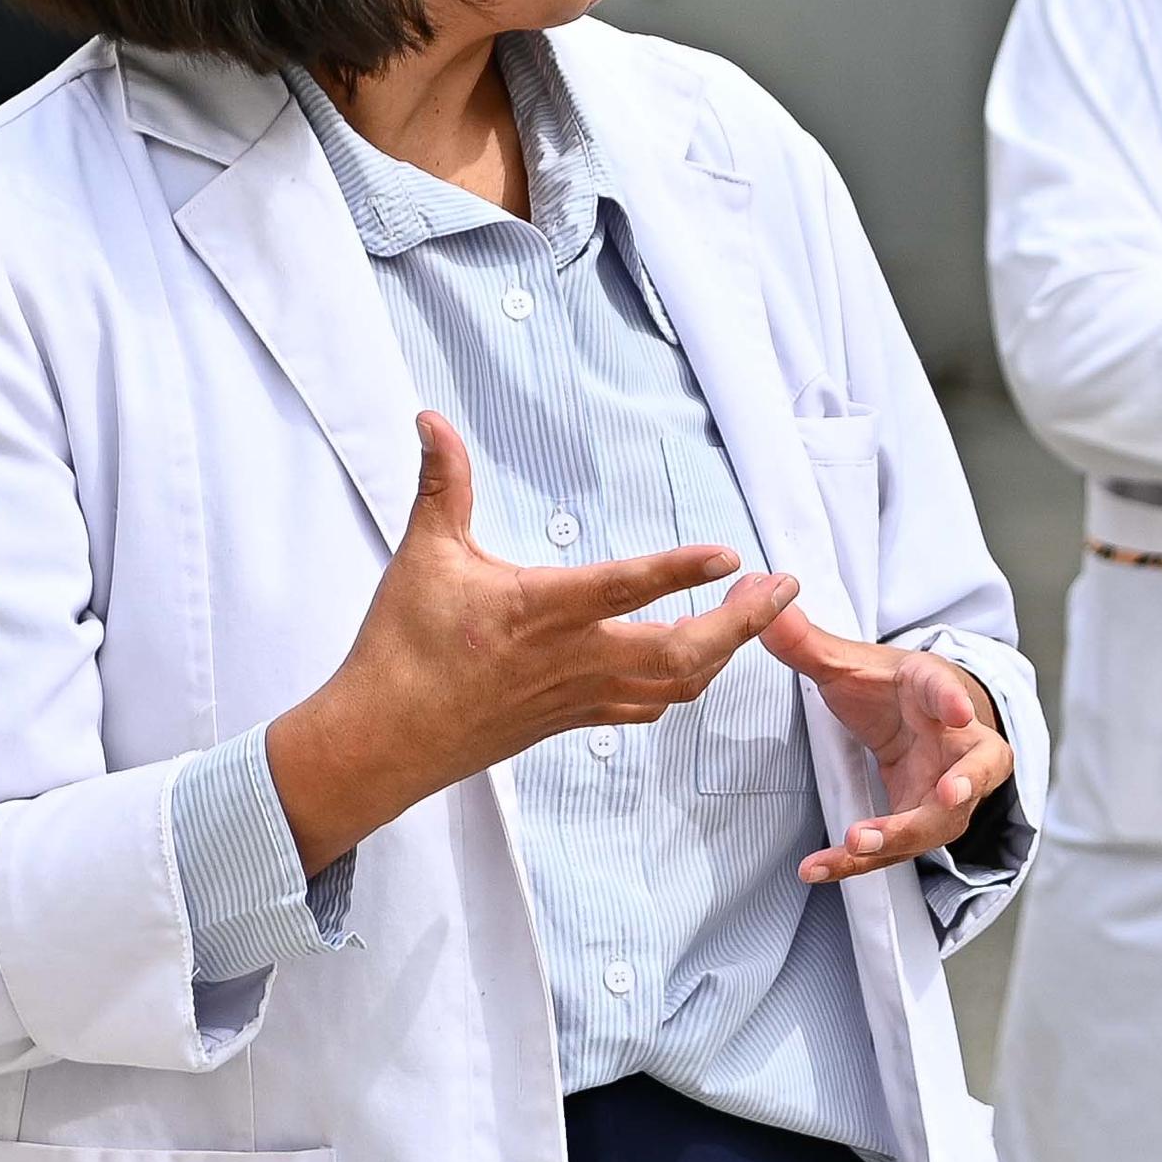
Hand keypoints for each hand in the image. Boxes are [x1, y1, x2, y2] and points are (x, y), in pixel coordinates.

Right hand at [265, 414, 792, 872]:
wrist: (381, 742)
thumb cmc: (401, 649)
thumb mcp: (423, 554)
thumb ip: (442, 482)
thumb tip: (432, 419)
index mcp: (543, 611)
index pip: (627, 588)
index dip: (681, 571)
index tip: (731, 554)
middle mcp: (574, 658)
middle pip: (682, 652)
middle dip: (742, 622)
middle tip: (780, 587)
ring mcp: (579, 696)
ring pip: (676, 685)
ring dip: (723, 651)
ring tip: (751, 614)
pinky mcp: (572, 721)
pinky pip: (646, 708)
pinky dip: (682, 684)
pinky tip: (694, 663)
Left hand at [764, 606, 1012, 881]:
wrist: (916, 719)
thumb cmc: (889, 691)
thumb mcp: (850, 664)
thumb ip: (807, 643)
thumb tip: (766, 611)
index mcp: (937, 692)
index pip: (950, 692)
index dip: (954, 701)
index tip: (957, 713)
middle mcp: (957, 745)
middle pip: (971, 772)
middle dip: (957, 789)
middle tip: (945, 796)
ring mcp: (947, 789)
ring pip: (937, 822)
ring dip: (901, 837)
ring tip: (855, 846)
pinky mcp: (922, 822)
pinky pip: (896, 849)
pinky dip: (858, 863)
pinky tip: (817, 868)